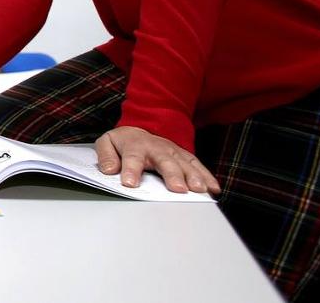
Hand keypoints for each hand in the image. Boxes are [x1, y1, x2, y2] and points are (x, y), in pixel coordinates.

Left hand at [96, 126, 219, 193]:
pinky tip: (213, 189)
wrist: (140, 129)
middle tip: (178, 190)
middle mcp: (156, 148)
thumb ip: (105, 155)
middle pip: (165, 161)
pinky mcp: (185, 156)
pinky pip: (197, 165)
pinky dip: (207, 176)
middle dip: (172, 175)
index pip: (132, 158)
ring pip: (184, 163)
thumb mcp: (107, 143)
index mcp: (134, 145)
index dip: (131, 170)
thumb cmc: (124, 142)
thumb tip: (109, 170)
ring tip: (199, 190)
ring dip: (193, 176)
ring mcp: (173, 151)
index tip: (130, 184)